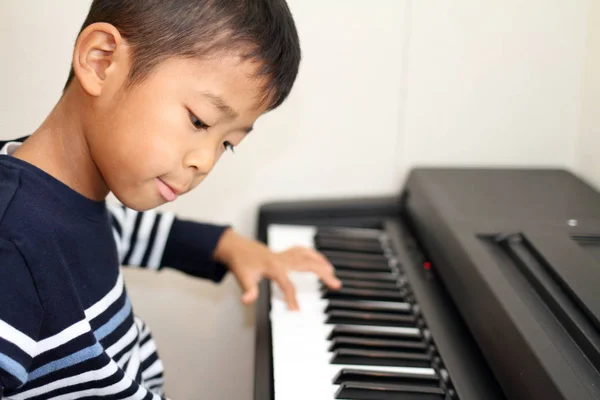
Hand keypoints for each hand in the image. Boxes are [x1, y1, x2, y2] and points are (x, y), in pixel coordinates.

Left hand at [213, 228, 341, 309]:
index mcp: (274, 267)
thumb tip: (247, 300)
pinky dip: (313, 254)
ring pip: (308, 255)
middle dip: (323, 274)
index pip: (288, 285)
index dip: (293, 299)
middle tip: (336, 284)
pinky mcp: (284, 253)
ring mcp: (285, 255)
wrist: (236, 247)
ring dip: (321, 261)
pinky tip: (319, 260)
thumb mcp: (243, 278)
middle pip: (308, 265)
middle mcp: (283, 259)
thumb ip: (248, 290)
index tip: (297, 311)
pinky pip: (303, 251)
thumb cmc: (241, 262)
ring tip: (332, 271)